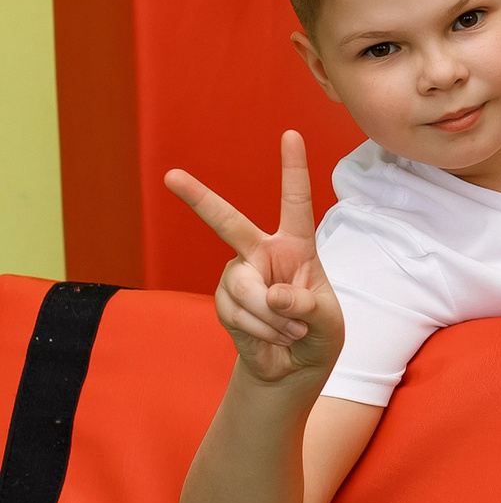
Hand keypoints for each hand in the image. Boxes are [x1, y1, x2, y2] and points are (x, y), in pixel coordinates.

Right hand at [164, 133, 344, 387]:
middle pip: (227, 222)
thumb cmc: (317, 334)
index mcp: (297, 246)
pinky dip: (259, 331)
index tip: (291, 134)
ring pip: (244, 288)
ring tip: (290, 332)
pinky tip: (272, 338)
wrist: (292, 368)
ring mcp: (238, 276)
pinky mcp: (222, 300)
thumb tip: (272, 295)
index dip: (293, 169)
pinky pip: (236, 313)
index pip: (295, 202)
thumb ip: (305, 306)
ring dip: (271, 317)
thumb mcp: (326, 321)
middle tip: (171, 176)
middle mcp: (261, 253)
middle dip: (198, 198)